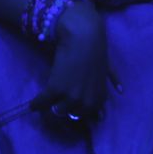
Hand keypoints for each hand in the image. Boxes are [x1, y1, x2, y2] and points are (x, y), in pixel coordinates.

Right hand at [40, 0, 109, 125]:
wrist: (82, 35)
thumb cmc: (96, 49)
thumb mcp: (107, 69)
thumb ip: (112, 82)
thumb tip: (120, 91)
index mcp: (99, 100)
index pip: (86, 117)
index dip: (75, 113)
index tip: (68, 111)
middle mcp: (86, 103)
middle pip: (70, 116)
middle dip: (63, 111)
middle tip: (55, 106)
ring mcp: (71, 97)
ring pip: (56, 111)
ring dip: (50, 109)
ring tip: (44, 104)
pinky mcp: (55, 89)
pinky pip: (42, 102)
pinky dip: (36, 104)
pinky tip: (32, 105)